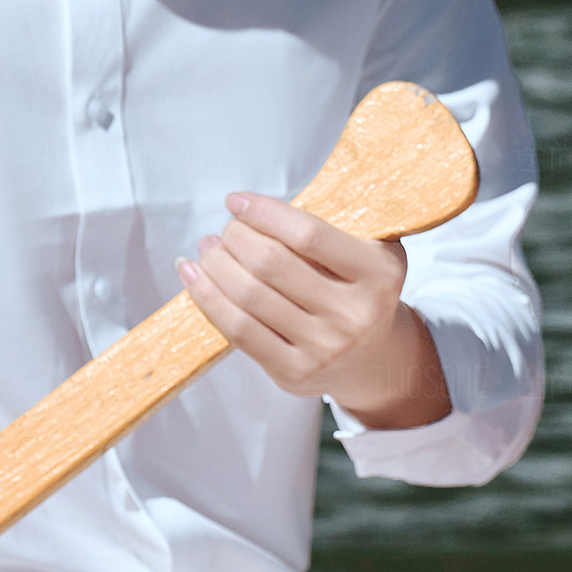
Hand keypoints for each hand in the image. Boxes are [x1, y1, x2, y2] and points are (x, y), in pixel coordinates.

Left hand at [175, 191, 450, 428]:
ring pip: (249, 297)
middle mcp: (354, 314)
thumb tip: (266, 199)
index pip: (309, 235)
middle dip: (236, 238)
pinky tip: (192, 275)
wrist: (375, 360)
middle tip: (224, 229)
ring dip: (216, 264)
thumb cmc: (361, 291)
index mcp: (379, 274)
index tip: (236, 201)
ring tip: (206, 247)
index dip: (264, 213)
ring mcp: (324, 348)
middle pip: (272, 264)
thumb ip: (338, 222)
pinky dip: (206, 298)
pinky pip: (238, 330)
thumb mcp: (373, 252)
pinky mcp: (294, 373)